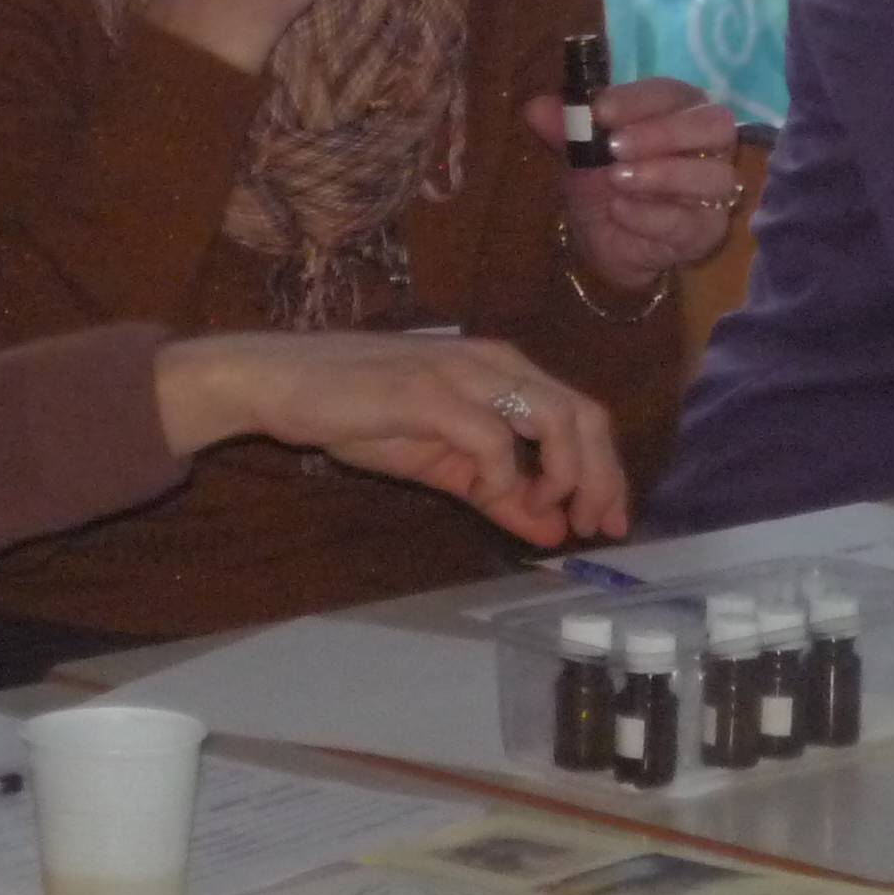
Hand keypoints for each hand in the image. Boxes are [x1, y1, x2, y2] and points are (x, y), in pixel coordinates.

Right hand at [152, 329, 629, 544]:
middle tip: (594, 527)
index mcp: (504, 371)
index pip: (582, 413)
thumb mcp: (442, 462)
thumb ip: (498, 494)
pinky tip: (488, 497)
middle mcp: (496, 362)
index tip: (605, 522)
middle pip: (583, 414)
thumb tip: (553, 532)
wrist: (287, 384)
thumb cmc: (361, 412)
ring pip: (553, 416)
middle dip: (601, 477)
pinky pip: (490, 436)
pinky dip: (503, 475)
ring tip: (549, 514)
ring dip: (564, 475)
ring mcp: (464, 372)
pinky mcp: (430, 391)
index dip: (606, 471)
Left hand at [521, 76, 740, 293]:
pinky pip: (689, 221)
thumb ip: (564, 129)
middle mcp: (707, 144)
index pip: (672, 93)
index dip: (639, 100)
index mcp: (677, 111)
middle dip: (665, 133)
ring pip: (714, 175)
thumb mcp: (577, 154)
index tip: (600, 111)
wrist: (605, 242)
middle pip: (714, 125)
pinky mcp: (706, 230)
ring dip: (662, 174)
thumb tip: (537, 108)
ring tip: (616, 179)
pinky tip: (620, 210)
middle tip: (615, 146)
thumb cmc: (601, 183)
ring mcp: (712, 189)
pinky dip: (651, 215)